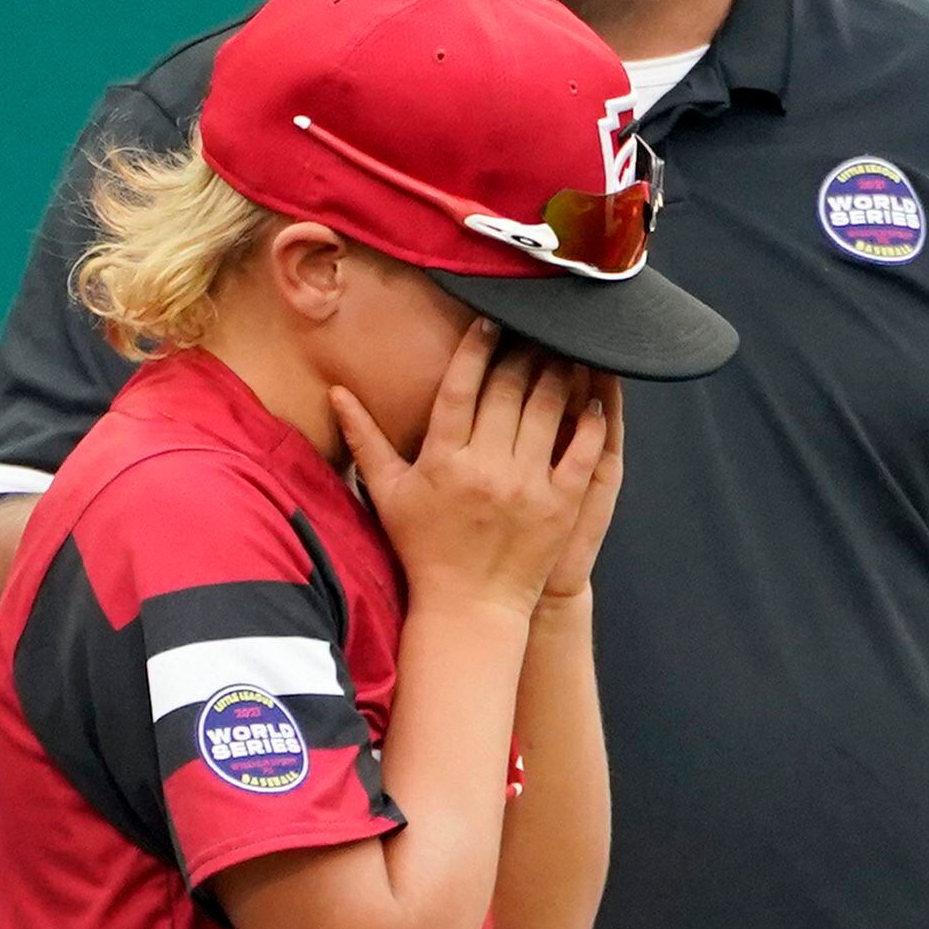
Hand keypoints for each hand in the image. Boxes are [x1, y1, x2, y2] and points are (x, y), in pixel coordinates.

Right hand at [333, 320, 609, 625]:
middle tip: (533, 328)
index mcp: (444, 460)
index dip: (475, 349)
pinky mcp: (561, 504)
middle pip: (509, 390)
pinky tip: (593, 397)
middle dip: (522, 352)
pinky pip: (582, 450)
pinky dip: (590, 420)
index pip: (460, 388)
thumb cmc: (423, 547)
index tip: (489, 322)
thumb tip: (335, 392)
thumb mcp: (388, 492)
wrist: (469, 607)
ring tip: (563, 349)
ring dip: (558, 373)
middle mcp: (487, 467)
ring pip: (548, 410)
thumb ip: (364, 438)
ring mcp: (528, 485)